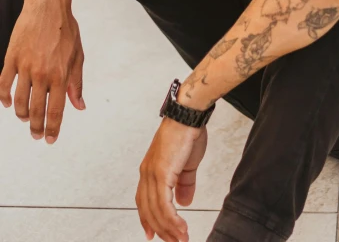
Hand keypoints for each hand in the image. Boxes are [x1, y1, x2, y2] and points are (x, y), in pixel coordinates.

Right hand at [0, 0, 84, 142]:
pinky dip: (5, 97)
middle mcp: (42, 73)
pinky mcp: (12, 58)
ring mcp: (25, 67)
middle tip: (36, 135)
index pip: (56, 110)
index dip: (53, 128)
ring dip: (22, 114)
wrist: (48, 7)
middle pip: (37, 110)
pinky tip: (8, 104)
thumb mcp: (78, 56)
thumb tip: (79, 106)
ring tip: (25, 119)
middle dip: (36, 127)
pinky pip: (4, 84)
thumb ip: (76, 83)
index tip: (50, 140)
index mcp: (61, 74)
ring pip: (20, 100)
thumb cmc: (66, 30)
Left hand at [136, 117, 207, 241]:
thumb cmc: (187, 133)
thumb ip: (185, 184)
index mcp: (150, 170)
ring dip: (169, 228)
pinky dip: (172, 219)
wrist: (188, 117)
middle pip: (149, 210)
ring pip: (156, 211)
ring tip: (181, 238)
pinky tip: (180, 227)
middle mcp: (147, 173)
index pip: (144, 201)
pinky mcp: (161, 173)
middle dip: (162, 229)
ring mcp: (152, 174)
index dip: (148, 219)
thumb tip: (184, 202)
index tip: (152, 234)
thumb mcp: (187, 164)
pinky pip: (164, 204)